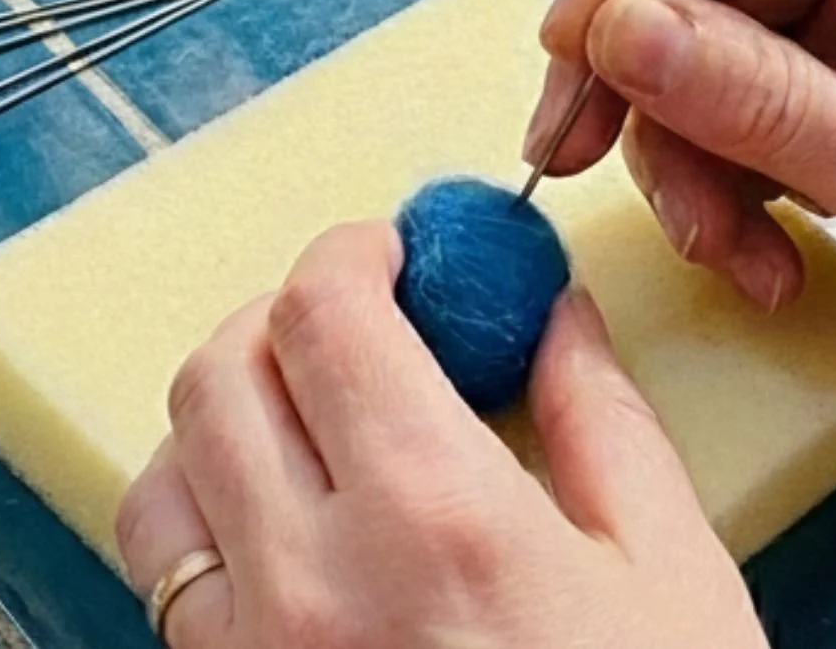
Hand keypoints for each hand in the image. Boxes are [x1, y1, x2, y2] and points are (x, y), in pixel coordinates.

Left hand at [116, 224, 762, 648]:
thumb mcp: (672, 575)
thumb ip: (598, 417)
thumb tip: (548, 310)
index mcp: (434, 515)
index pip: (324, 311)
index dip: (350, 254)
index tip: (386, 252)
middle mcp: (314, 576)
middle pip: (219, 373)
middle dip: (281, 321)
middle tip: (350, 325)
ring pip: (164, 474)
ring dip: (223, 421)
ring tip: (306, 426)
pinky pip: (169, 582)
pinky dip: (203, 522)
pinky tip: (282, 530)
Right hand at [533, 0, 835, 443]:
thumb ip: (764, 105)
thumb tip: (615, 30)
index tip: (577, 44)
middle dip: (644, 72)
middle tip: (573, 154)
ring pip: (705, 51)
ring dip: (683, 157)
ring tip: (728, 254)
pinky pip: (739, 119)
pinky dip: (723, 193)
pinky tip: (764, 264)